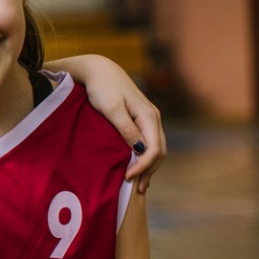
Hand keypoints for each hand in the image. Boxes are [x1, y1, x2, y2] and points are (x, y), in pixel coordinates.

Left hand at [84, 73, 166, 193]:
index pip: (154, 149)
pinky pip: (148, 142)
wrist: (98, 70)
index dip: (144, 167)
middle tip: (135, 189)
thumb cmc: (102, 88)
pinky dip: (145, 157)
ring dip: (148, 166)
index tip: (128, 178)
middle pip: (159, 151)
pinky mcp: (140, 119)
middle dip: (149, 171)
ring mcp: (148, 118)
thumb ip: (126, 129)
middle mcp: (153, 118)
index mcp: (149, 116)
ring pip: (155, 148)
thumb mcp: (111, 108)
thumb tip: (139, 151)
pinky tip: (137, 167)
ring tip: (138, 184)